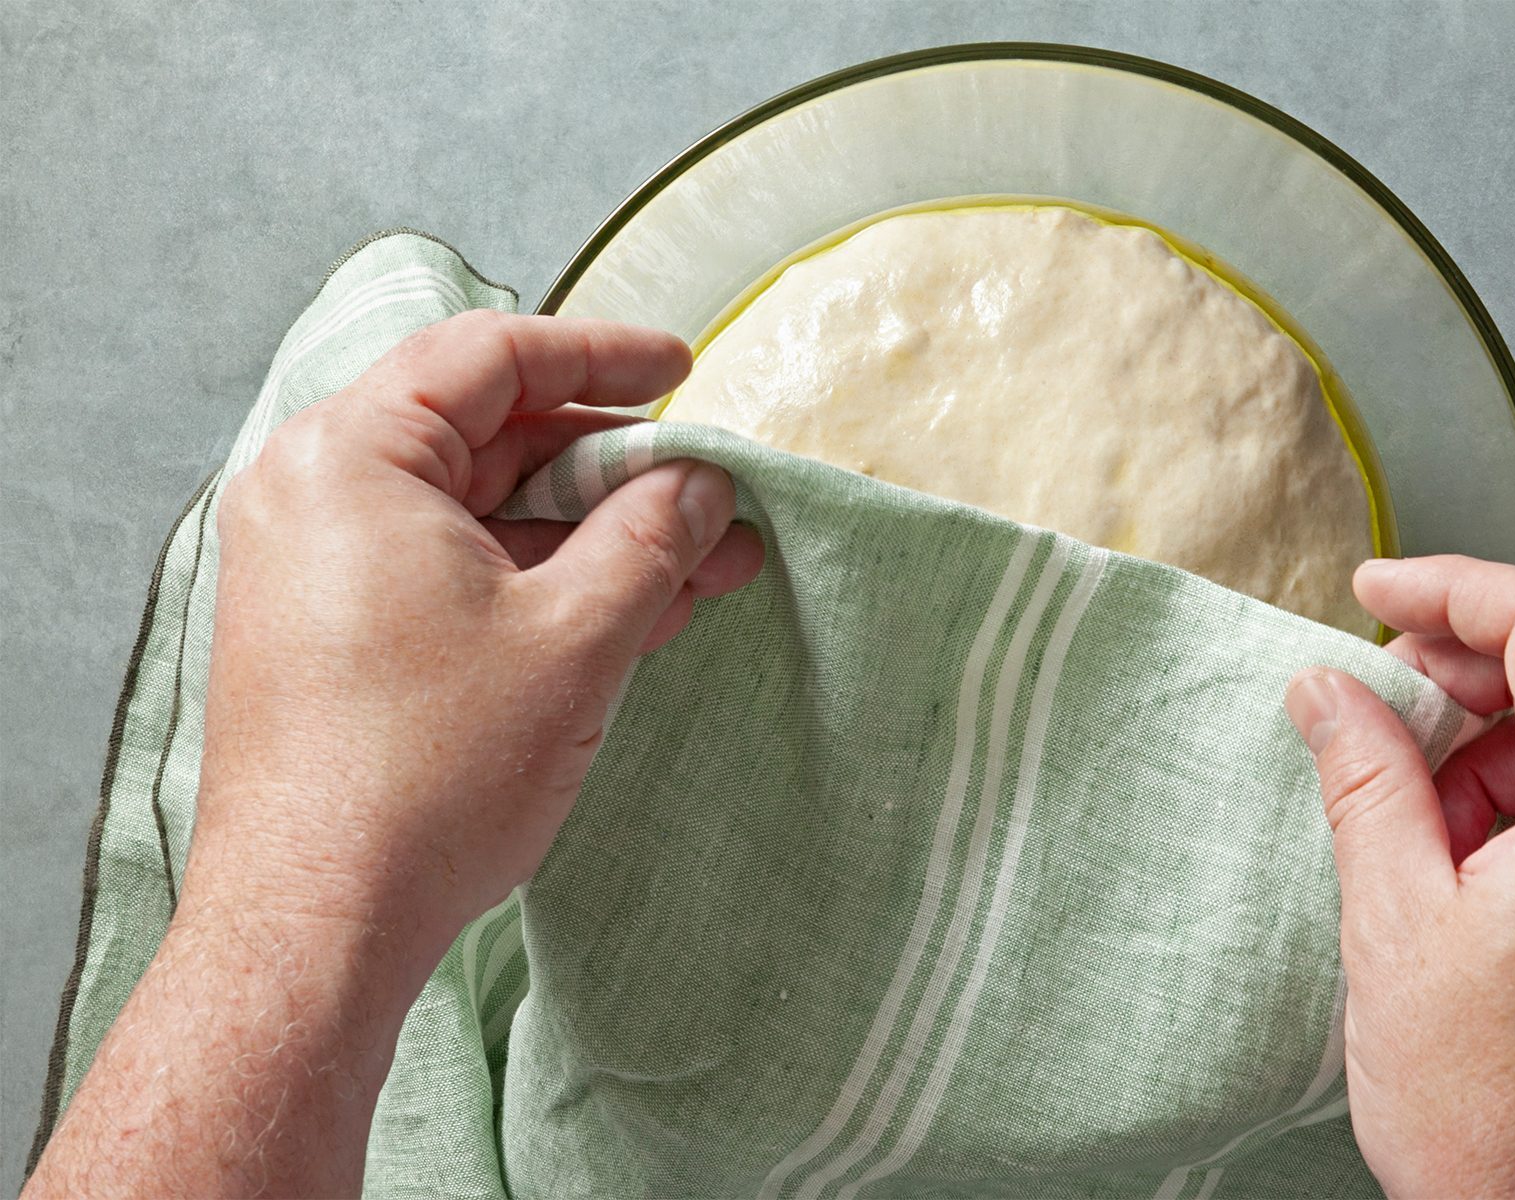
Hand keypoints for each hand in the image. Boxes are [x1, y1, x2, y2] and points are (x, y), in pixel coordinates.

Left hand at [191, 309, 759, 963]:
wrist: (318, 928)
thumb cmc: (429, 774)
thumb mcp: (576, 637)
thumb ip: (650, 538)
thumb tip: (700, 484)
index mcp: (349, 459)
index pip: (490, 357)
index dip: (603, 357)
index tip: (683, 374)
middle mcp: (315, 496)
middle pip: (490, 437)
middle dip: (615, 471)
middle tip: (712, 496)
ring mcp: (320, 572)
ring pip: (482, 517)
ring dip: (594, 538)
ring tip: (705, 566)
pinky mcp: (336, 639)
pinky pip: (455, 577)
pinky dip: (542, 586)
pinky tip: (639, 612)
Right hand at [1285, 557, 1514, 1198]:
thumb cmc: (1495, 1108)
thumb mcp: (1394, 917)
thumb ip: (1364, 775)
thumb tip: (1329, 689)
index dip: (1453, 588)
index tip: (1375, 589)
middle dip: (1459, 669)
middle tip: (1363, 693)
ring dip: (1478, 744)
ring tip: (1398, 811)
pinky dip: (1511, 799)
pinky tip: (1443, 852)